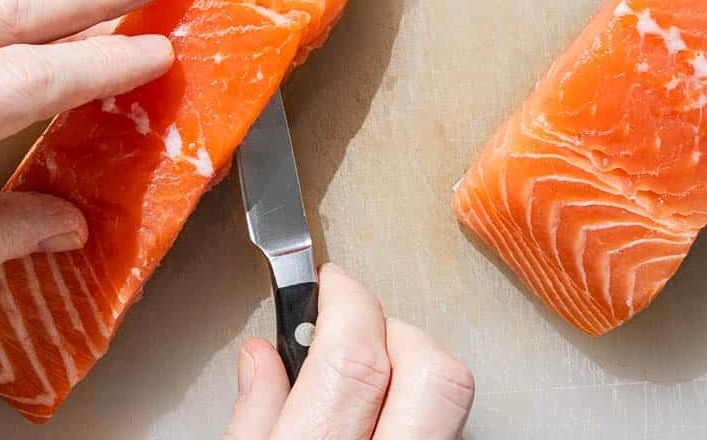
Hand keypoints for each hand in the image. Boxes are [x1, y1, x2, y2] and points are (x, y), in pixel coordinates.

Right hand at [225, 265, 473, 439]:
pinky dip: (418, 410)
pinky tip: (384, 420)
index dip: (346, 300)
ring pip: (454, 402)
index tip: (329, 282)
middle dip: (395, 329)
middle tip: (358, 326)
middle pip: (435, 373)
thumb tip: (262, 358)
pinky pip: (450, 428)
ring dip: (412, 370)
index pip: (355, 356)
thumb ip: (252, 419)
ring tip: (368, 380)